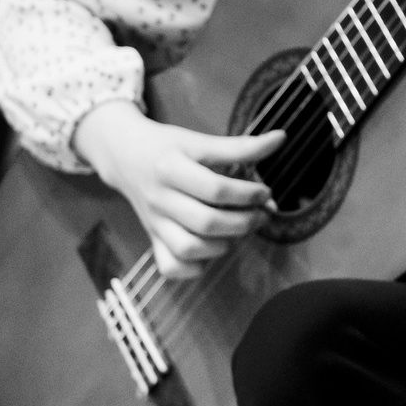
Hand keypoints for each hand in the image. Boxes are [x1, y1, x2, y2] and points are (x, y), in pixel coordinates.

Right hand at [72, 100, 282, 278]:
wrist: (123, 155)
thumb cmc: (167, 147)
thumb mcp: (199, 140)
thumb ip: (241, 145)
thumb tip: (282, 138)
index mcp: (171, 169)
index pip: (215, 189)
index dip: (248, 194)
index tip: (265, 192)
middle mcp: (160, 199)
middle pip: (206, 222)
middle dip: (244, 222)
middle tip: (262, 214)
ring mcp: (154, 223)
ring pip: (188, 248)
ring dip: (223, 245)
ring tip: (240, 231)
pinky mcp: (152, 238)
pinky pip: (170, 265)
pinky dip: (195, 266)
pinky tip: (212, 250)